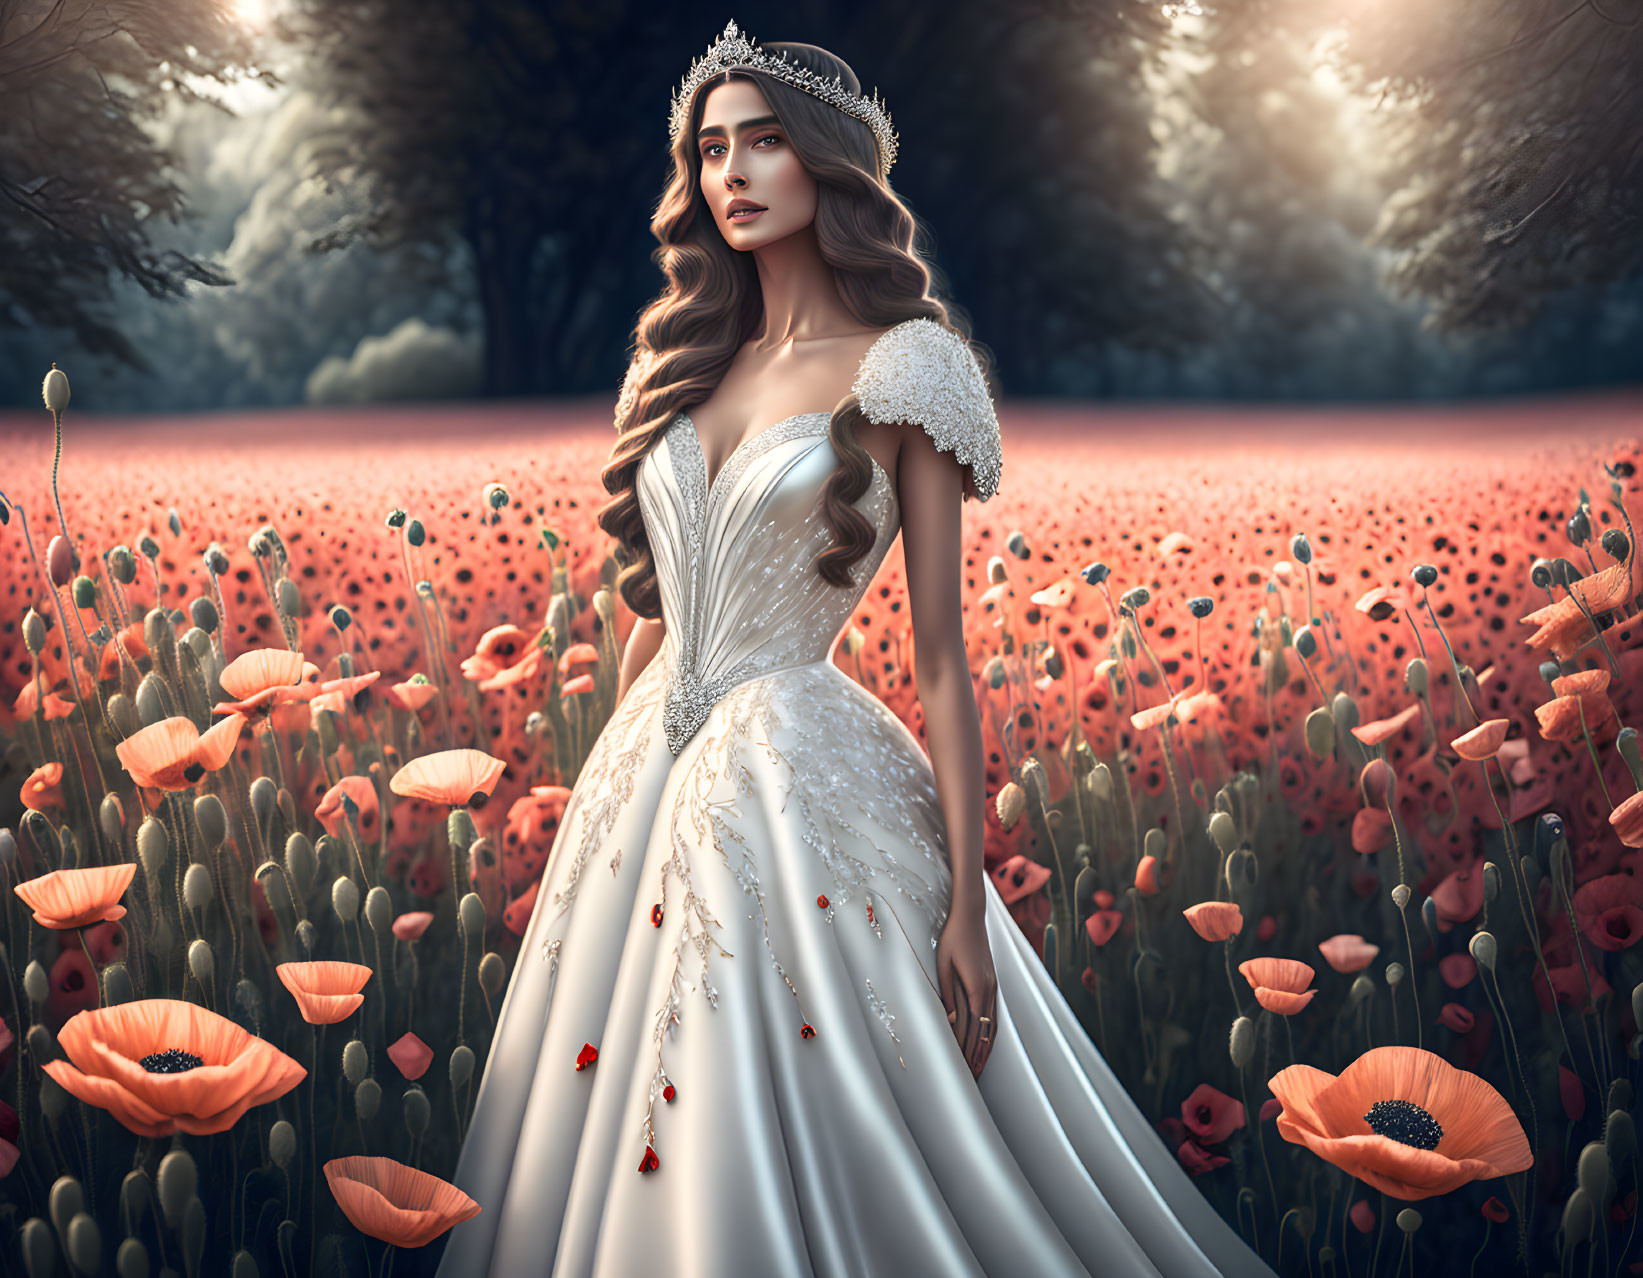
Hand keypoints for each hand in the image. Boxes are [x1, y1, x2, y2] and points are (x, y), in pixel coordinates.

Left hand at [936, 900, 996, 1077]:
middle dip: (977, 1055)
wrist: (970, 916)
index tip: (964, 1067)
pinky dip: (991, 1031)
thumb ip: (947, 993)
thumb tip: (950, 1020)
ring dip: (986, 1047)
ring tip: (981, 1066)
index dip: (967, 1048)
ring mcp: (993, 986)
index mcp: (975, 986)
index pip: (972, 1026)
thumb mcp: (943, 964)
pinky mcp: (992, 982)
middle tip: (972, 1077)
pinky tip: (988, 1040)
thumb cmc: (952, 938)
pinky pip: (994, 1013)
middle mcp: (988, 989)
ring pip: (992, 1024)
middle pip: (985, 1030)